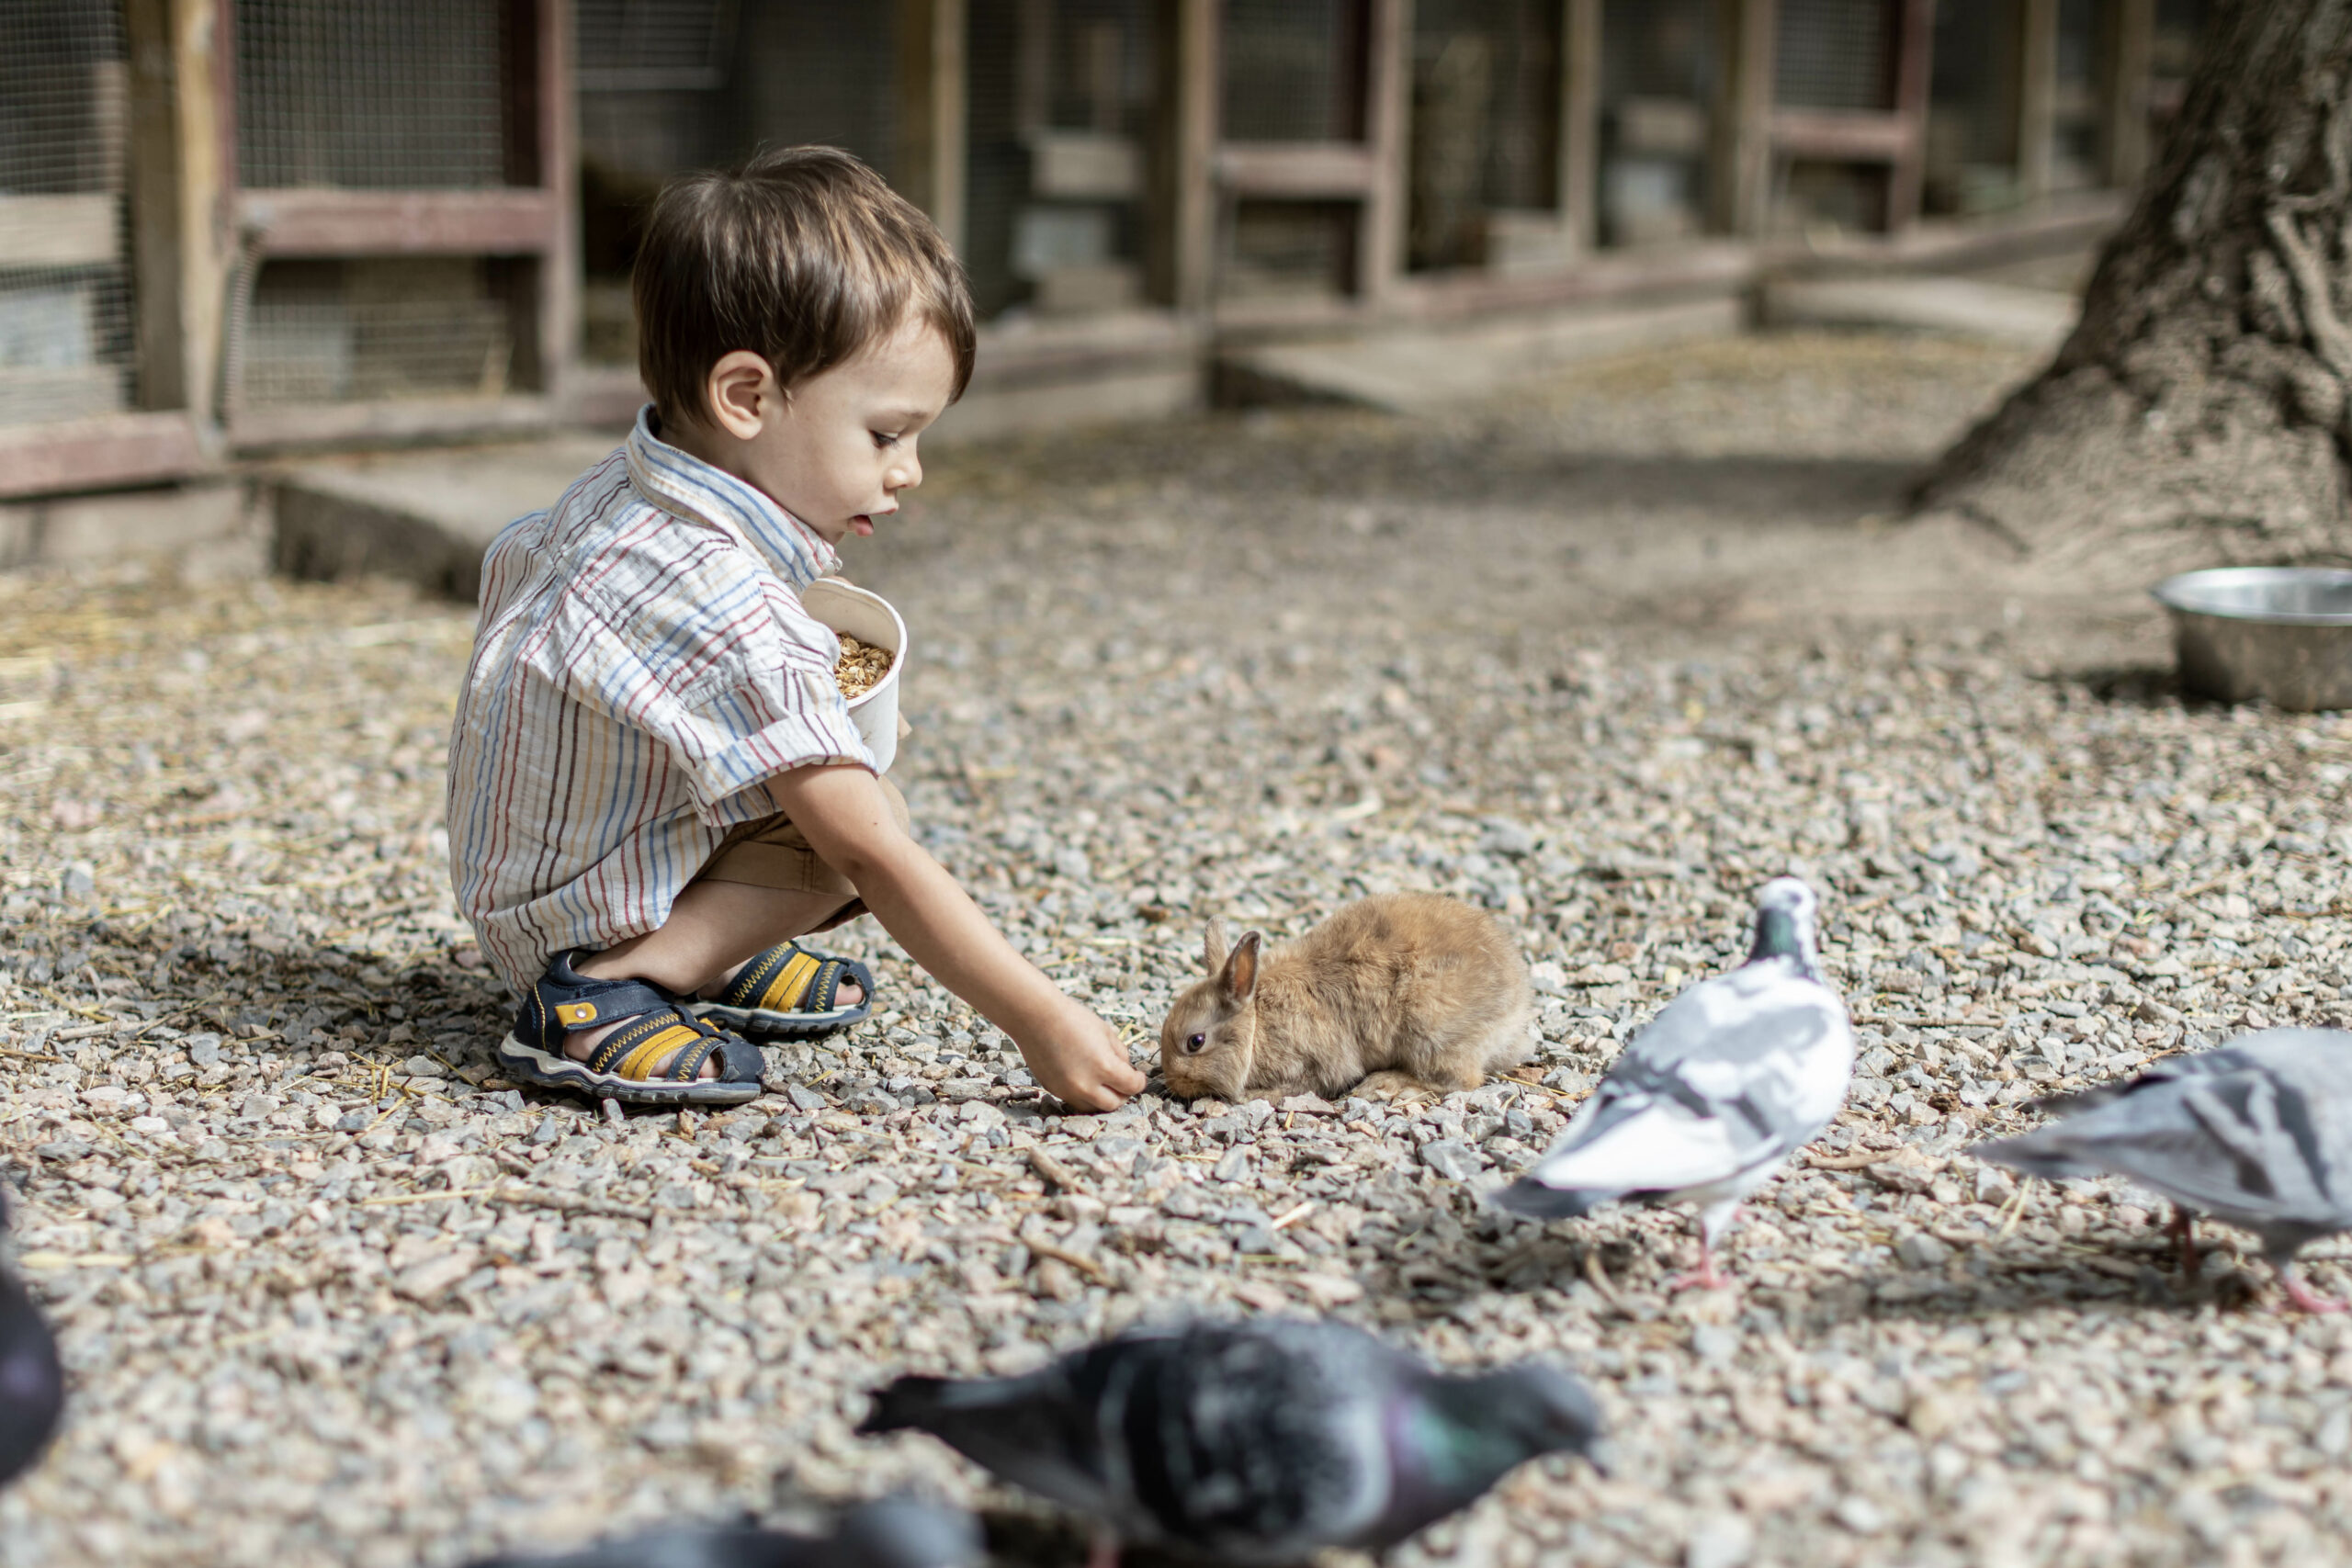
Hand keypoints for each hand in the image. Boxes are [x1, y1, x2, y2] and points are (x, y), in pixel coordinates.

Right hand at [1016, 996, 1146, 1111]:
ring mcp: (1068, 1090)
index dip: (1139, 1081)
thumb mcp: (1105, 1031)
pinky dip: (1084, 1095)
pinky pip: (1075, 1100)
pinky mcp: (1054, 1090)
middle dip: (1123, 1094)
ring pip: (1093, 1107)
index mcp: (1104, 1067)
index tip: (1138, 1076)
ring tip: (1103, 1084)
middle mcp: (1086, 1084)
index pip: (1131, 1086)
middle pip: (1114, 1104)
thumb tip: (1125, 1068)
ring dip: (1103, 1098)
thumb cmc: (1072, 1018)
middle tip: (1122, 1082)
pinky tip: (1084, 1079)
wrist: (1036, 1017)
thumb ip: (1120, 1053)